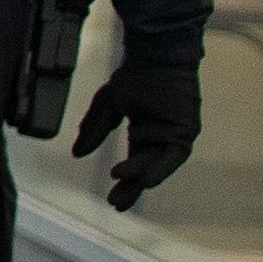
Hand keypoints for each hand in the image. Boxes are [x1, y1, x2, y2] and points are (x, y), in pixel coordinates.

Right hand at [71, 58, 200, 210]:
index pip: (132, 163)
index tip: (111, 200)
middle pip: (145, 170)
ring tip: (123, 189)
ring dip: (141, 179)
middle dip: (131, 188)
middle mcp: (158, 137)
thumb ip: (94, 130)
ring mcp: (173, 134)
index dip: (123, 182)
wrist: (155, 56)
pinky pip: (173, 157)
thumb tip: (78, 154)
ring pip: (157, 164)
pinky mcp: (185, 131)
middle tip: (116, 205)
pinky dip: (160, 169)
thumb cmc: (135, 76)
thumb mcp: (107, 106)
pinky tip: (147, 181)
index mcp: (141, 131)